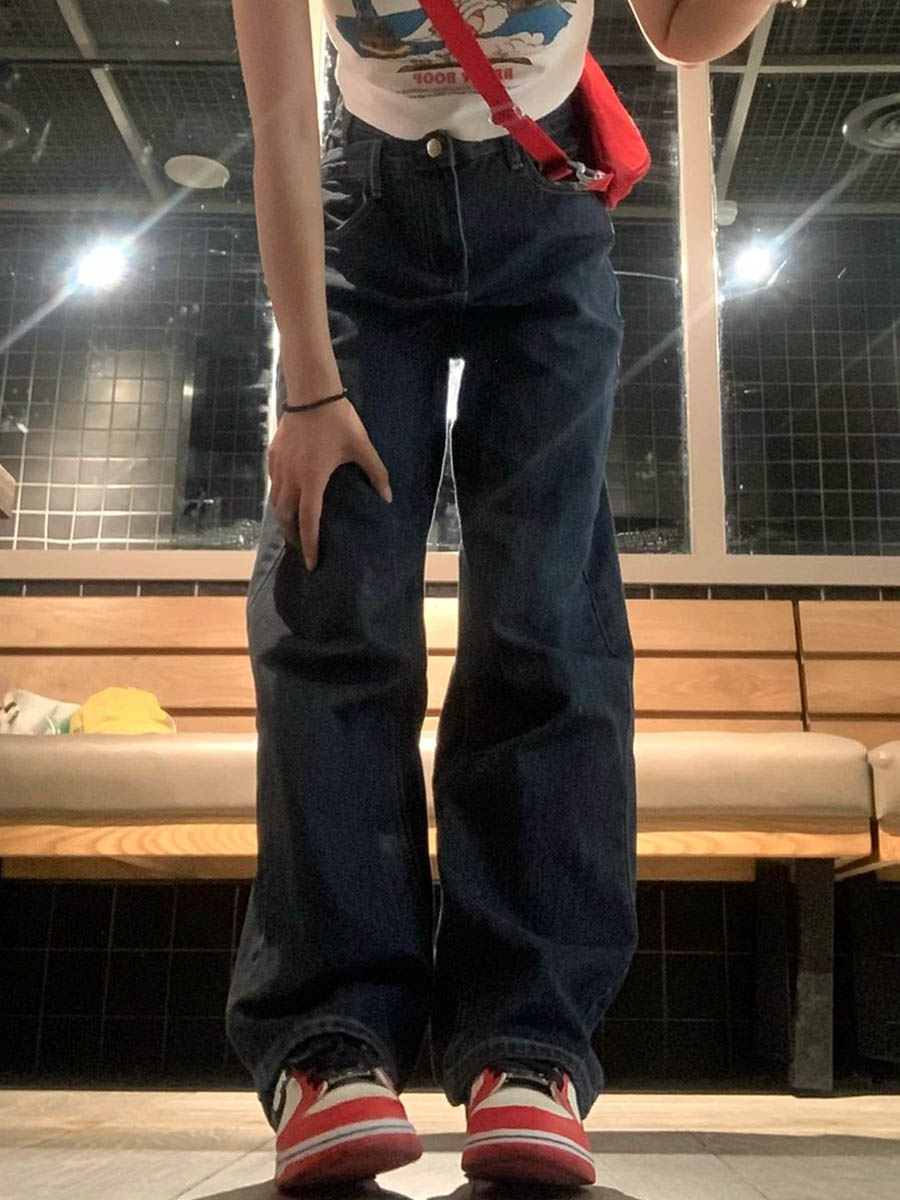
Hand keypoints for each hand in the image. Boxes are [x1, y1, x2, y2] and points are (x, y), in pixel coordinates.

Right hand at [267, 394, 392, 571]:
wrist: (311, 393)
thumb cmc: (338, 421)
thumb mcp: (361, 447)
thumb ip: (376, 473)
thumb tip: (387, 497)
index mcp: (312, 480)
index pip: (309, 521)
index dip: (309, 544)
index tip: (311, 563)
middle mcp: (291, 478)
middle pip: (285, 517)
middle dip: (291, 535)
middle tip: (301, 547)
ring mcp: (279, 467)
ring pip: (276, 501)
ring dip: (284, 517)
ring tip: (293, 526)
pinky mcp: (273, 455)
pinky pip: (273, 483)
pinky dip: (280, 496)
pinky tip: (289, 497)